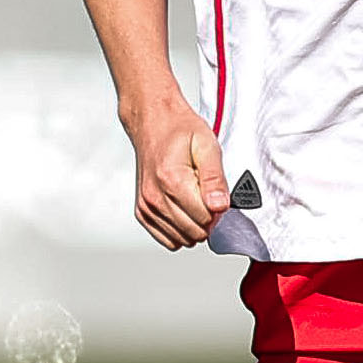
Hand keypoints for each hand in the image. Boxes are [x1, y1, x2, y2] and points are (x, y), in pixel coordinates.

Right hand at [127, 99, 229, 249]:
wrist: (152, 122)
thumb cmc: (180, 130)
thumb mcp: (207, 145)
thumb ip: (215, 178)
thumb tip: (220, 206)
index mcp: (172, 180)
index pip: (206, 218)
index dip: (218, 208)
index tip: (215, 191)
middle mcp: (155, 197)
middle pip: (195, 232)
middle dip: (207, 217)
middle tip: (205, 193)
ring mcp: (146, 207)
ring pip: (183, 239)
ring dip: (194, 224)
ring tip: (192, 197)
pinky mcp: (142, 213)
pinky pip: (169, 240)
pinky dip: (180, 230)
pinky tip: (182, 208)